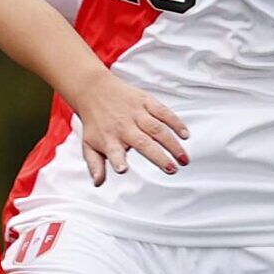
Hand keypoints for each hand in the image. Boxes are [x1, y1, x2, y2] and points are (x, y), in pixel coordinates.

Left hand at [70, 75, 190, 184]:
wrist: (93, 90)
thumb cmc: (94, 122)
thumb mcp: (88, 145)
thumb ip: (95, 166)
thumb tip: (98, 183)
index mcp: (109, 139)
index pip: (113, 152)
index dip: (117, 161)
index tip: (123, 169)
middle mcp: (124, 127)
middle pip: (144, 143)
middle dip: (159, 157)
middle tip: (171, 169)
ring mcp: (136, 114)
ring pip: (157, 129)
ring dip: (172, 144)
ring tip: (183, 159)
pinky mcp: (145, 102)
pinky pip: (163, 112)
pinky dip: (176, 123)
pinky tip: (185, 135)